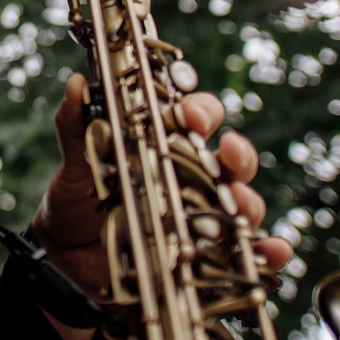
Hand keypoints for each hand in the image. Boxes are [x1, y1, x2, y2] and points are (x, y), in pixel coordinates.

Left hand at [33, 74, 294, 296]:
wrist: (65, 256)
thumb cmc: (77, 198)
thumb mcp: (76, 163)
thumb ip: (77, 125)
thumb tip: (76, 83)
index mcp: (166, 144)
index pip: (197, 118)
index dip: (201, 112)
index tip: (190, 115)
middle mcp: (192, 177)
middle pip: (231, 159)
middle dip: (238, 153)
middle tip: (229, 153)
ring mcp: (202, 215)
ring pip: (242, 203)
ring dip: (249, 202)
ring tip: (241, 206)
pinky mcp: (204, 254)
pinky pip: (243, 253)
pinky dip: (265, 252)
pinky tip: (274, 252)